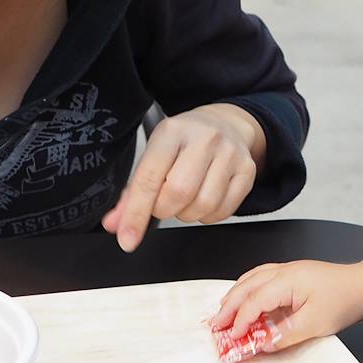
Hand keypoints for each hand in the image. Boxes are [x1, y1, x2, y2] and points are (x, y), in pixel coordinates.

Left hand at [103, 105, 261, 252]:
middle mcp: (204, 138)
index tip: (127, 239)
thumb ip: (133, 192)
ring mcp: (230, 153)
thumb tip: (115, 225)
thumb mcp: (154, 155)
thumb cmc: (184, 143)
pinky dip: (208, 216)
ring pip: (203, 205)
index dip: (135, 213)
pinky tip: (203, 201)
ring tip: (184, 200)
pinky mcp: (247, 170)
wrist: (225, 124)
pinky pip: (224, 211)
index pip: (149, 178)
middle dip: (164, 210)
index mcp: (172, 131)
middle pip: (179, 193)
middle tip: (163, 203)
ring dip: (187, 215)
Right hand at [208, 260, 362, 355]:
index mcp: (288, 281)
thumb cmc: (344, 301)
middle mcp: (283, 271)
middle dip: (228, 307)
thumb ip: (285, 335)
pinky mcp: (291, 274)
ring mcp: (286, 270)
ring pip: (250, 280)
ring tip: (222, 314)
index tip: (232, 339)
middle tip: (215, 326)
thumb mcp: (315, 325)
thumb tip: (262, 344)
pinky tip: (243, 298)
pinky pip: (260, 277)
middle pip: (246, 287)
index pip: (254, 302)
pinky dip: (247, 289)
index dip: (240, 321)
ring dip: (234, 297)